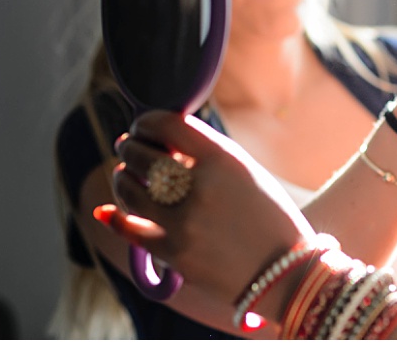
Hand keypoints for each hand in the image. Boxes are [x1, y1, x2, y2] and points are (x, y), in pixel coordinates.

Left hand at [96, 112, 315, 314]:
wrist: (289, 275)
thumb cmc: (270, 218)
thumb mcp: (246, 172)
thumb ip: (206, 153)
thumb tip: (162, 140)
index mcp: (223, 160)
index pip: (168, 125)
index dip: (147, 121)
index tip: (142, 125)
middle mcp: (200, 187)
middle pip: (144, 155)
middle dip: (131, 147)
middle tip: (128, 147)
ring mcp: (185, 222)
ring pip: (132, 190)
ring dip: (122, 178)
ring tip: (125, 175)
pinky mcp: (176, 254)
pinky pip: (132, 230)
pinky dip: (116, 217)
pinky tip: (108, 210)